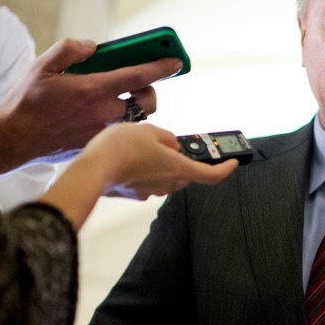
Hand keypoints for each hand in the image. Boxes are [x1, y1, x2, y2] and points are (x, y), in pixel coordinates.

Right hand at [0, 38, 180, 173]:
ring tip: (121, 98)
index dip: (161, 66)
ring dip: (136, 107)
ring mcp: (102, 131)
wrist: (15, 137)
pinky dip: (122, 122)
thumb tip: (94, 47)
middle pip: (147, 102)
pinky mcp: (98, 144)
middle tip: (138, 83)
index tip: (176, 60)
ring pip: (137, 119)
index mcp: (92, 89)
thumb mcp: (43, 65)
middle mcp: (103, 112)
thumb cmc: (27, 100)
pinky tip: (106, 115)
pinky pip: (122, 133)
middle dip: (149, 90)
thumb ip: (71, 49)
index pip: (137, 75)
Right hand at [79, 123, 238, 199]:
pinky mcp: (134, 194)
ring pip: (165, 178)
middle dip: (183, 161)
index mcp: (177, 168)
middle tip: (171, 146)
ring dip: (162, 165)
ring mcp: (150, 191)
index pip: (210, 175)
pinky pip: (147, 181)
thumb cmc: (121, 148)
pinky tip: (130, 159)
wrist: (92, 168)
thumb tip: (170, 145)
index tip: (233, 164)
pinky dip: (144, 171)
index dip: (225, 170)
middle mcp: (167, 183)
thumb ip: (165, 137)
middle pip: (185, 174)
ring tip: (144, 147)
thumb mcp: (148, 131)